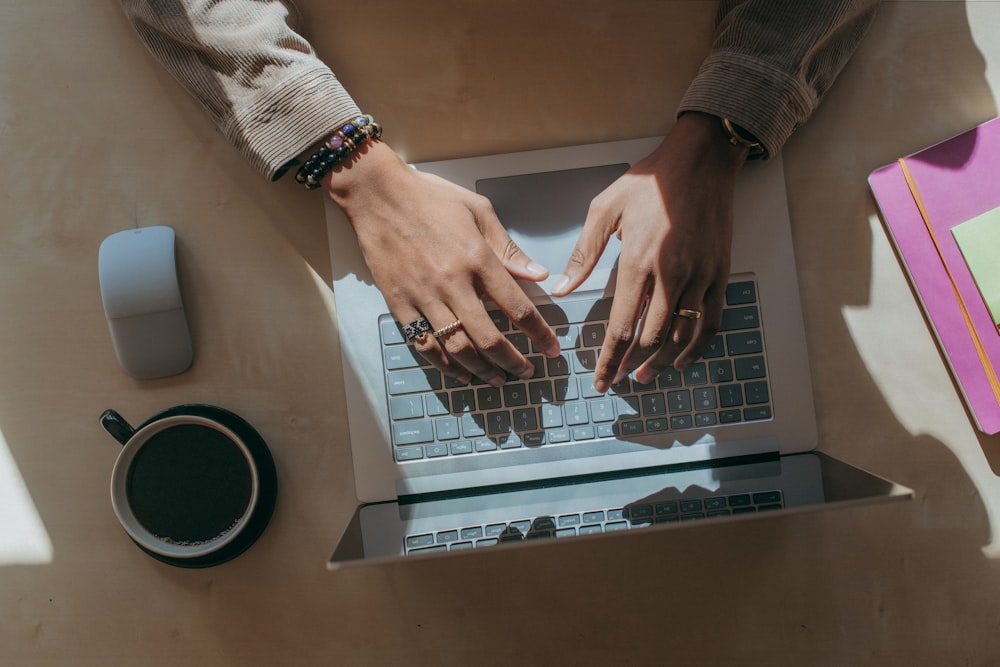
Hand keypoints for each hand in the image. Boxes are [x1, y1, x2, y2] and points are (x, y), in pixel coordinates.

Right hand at [325, 141, 560, 385]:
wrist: (377, 193)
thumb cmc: (429, 197)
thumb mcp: (478, 210)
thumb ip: (508, 248)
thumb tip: (538, 274)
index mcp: (477, 258)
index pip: (517, 308)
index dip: (539, 334)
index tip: (551, 348)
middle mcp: (452, 282)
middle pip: (490, 338)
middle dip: (514, 362)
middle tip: (527, 372)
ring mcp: (423, 296)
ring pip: (458, 348)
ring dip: (482, 370)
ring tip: (498, 378)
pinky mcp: (399, 303)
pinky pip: (424, 344)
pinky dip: (445, 365)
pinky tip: (461, 373)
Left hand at [552, 112, 747, 392]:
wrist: (700, 159)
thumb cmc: (649, 181)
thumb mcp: (604, 209)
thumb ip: (584, 253)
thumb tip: (563, 288)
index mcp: (638, 261)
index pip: (622, 325)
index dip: (609, 358)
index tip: (601, 379)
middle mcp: (672, 274)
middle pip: (651, 337)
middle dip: (631, 364)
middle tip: (617, 379)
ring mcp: (700, 275)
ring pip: (682, 334)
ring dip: (662, 362)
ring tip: (644, 376)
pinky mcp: (720, 273)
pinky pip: (711, 321)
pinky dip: (698, 346)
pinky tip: (683, 360)